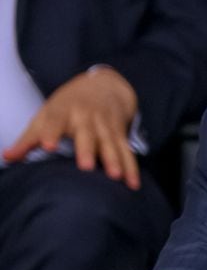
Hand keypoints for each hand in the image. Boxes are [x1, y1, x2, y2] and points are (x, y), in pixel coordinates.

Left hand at [1, 67, 140, 188]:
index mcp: (64, 111)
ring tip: (116, 177)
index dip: (51, 132)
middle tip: (86, 166)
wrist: (105, 86)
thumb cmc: (68, 105)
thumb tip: (8, 157)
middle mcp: (86, 117)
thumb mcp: (46, 114)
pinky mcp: (120, 134)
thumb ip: (28, 139)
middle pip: (88, 134)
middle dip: (88, 150)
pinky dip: (131, 167)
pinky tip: (132, 184)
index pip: (55, 121)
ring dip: (114, 160)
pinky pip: (127, 152)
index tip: (47, 146)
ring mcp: (106, 125)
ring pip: (111, 144)